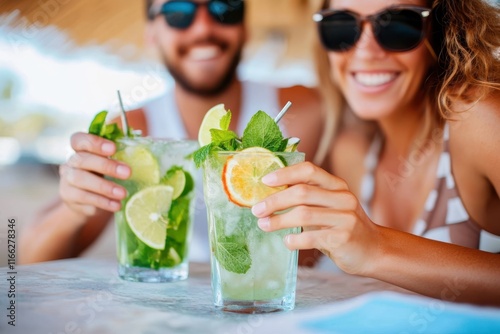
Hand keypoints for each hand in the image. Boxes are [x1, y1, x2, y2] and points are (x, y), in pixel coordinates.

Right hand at [59, 132, 129, 216]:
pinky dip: (102, 202)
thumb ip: (124, 154)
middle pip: (82, 159)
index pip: (78, 139)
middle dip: (106, 166)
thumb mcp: (112, 164)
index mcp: (82, 149)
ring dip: (104, 187)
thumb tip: (152, 145)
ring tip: (123, 194)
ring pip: (80, 180)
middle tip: (128, 173)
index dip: (94, 142)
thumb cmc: (103, 176)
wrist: (85, 201)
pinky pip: (83, 199)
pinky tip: (116, 205)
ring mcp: (67, 180)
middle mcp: (71, 163)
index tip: (113, 148)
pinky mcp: (69, 197)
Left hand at [251, 162, 381, 274]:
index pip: (309, 170)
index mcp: (337, 185)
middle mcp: (343, 198)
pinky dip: (294, 240)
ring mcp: (345, 218)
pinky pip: (311, 237)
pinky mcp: (343, 238)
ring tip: (263, 225)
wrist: (373, 250)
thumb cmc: (341, 226)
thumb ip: (307, 198)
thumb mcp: (329, 206)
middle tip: (256, 209)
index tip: (265, 181)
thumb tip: (269, 195)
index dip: (285, 173)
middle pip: (302, 192)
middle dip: (274, 201)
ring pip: (304, 214)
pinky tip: (286, 241)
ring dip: (278, 221)